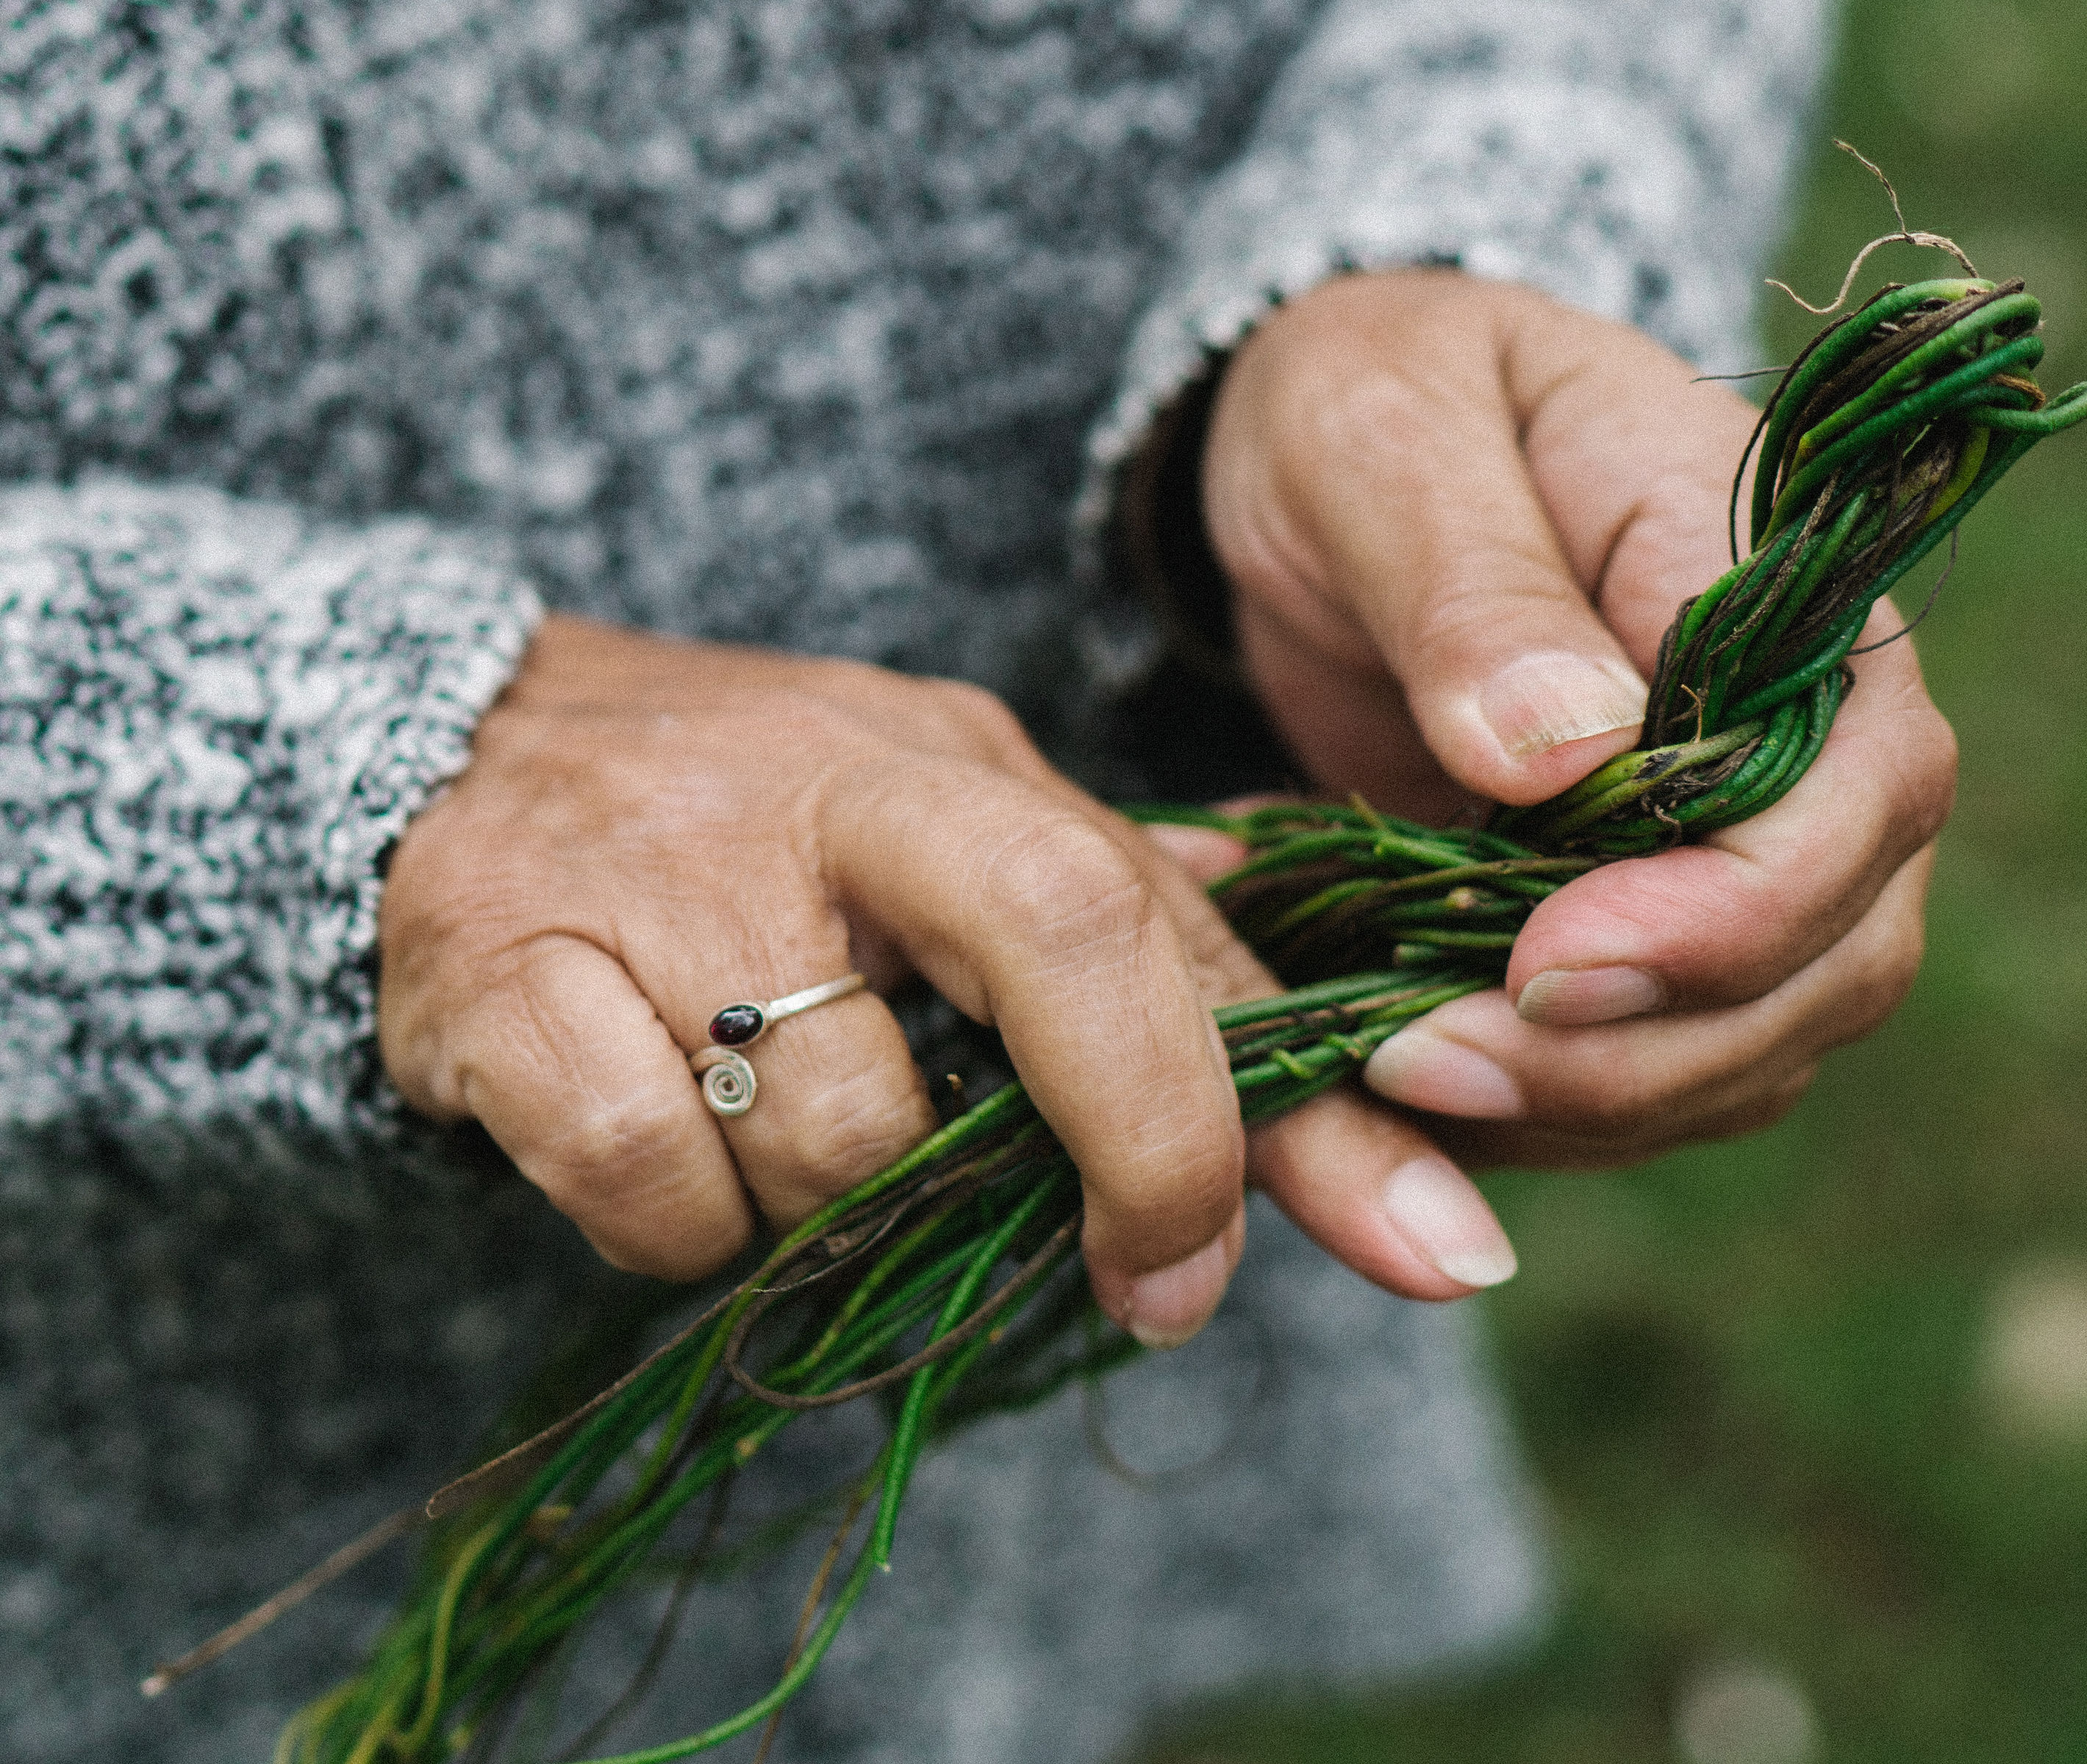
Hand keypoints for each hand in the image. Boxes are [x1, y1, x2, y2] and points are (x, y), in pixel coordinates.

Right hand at [378, 616, 1515, 1345]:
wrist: (440, 754)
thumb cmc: (747, 839)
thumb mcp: (956, 857)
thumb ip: (1147, 963)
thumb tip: (1367, 1076)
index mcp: (960, 766)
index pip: (1165, 917)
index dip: (1284, 1107)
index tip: (1413, 1250)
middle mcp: (830, 786)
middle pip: (1061, 944)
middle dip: (1142, 1143)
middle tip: (1146, 1283)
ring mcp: (662, 868)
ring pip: (840, 1136)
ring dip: (834, 1210)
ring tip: (778, 1141)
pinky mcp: (501, 963)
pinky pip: (655, 1182)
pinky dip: (678, 1226)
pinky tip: (665, 1155)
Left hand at [1199, 270, 1957, 1165]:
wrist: (1352, 451)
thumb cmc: (1385, 396)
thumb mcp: (1388, 429)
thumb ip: (1471, 579)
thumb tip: (1562, 757)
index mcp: (1797, 588)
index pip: (1852, 797)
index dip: (1725, 917)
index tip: (1543, 964)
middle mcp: (1818, 740)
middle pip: (1831, 960)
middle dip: (1644, 1048)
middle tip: (1427, 1062)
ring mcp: (1755, 848)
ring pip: (1756, 1045)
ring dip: (1590, 1102)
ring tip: (1396, 1080)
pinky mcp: (1664, 926)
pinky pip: (1658, 1064)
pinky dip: (1545, 1106)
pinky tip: (1406, 1083)